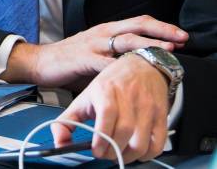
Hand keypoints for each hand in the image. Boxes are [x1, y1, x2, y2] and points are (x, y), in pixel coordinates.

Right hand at [1, 15, 187, 86]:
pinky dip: (123, 67)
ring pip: (126, 40)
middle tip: (181, 38)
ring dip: (149, 45)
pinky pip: (106, 62)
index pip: (139, 22)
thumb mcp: (97, 52)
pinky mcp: (83, 58)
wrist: (42, 61)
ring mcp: (94, 44)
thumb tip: (140, 65)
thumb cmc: (71, 59)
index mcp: (108, 29)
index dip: (161, 27)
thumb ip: (117, 56)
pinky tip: (134, 72)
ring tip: (166, 50)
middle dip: (162, 31)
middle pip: (138, 25)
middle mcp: (104, 32)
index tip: (180, 35)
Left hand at [51, 54, 169, 164]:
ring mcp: (147, 106)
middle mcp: (128, 96)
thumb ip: (68, 120)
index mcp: (106, 89)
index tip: (96, 150)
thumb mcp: (86, 95)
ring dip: (129, 156)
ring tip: (120, 152)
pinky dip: (147, 154)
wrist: (143, 64)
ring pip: (141, 142)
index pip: (107, 115)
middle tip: (107, 153)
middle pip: (124, 133)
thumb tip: (59, 144)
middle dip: (113, 151)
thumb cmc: (112, 82)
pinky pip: (157, 144)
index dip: (101, 138)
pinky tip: (137, 150)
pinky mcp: (161, 114)